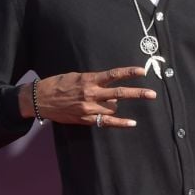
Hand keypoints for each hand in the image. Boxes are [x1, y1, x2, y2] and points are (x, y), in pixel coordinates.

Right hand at [35, 67, 156, 127]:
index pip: (113, 75)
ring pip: (113, 108)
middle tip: (153, 94)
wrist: (41, 99)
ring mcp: (89, 108)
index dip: (129, 73)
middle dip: (138, 94)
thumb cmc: (58, 84)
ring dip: (115, 105)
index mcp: (89, 80)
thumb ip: (94, 81)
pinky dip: (120, 123)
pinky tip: (132, 122)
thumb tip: (110, 89)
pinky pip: (106, 122)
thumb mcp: (76, 76)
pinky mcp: (85, 119)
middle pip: (120, 93)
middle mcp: (91, 93)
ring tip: (107, 102)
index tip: (142, 72)